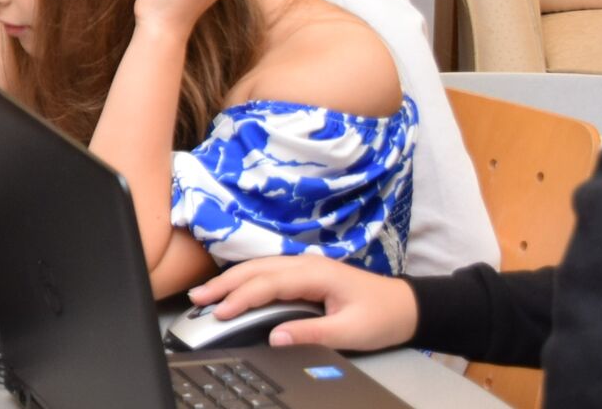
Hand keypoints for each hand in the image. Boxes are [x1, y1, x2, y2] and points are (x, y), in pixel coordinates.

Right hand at [188, 255, 418, 351]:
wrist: (406, 306)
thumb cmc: (382, 316)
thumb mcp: (351, 331)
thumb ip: (312, 334)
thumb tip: (275, 338)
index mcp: (314, 273)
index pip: (267, 284)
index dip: (240, 299)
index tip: (219, 313)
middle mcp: (305, 264)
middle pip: (255, 270)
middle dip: (223, 284)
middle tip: (196, 299)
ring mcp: (304, 266)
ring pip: (258, 269)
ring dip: (230, 280)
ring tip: (205, 294)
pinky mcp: (304, 274)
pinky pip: (267, 273)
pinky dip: (245, 281)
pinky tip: (233, 289)